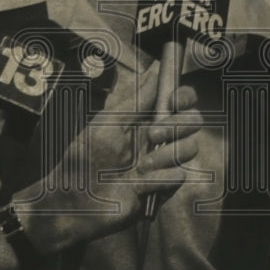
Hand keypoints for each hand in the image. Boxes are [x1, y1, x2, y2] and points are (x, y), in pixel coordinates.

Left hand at [13, 84, 204, 252]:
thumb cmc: (84, 158)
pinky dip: (159, 179)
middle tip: (151, 134)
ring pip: (190, 147)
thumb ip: (137, 98)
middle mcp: (159, 138)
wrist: (76, 200)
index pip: (180, 100)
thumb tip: (156, 69)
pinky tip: (139, 185)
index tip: (174, 100)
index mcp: (146, 118)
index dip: (184, 96)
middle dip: (177, 125)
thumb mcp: (108, 122)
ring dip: (166, 154)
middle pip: (193, 120)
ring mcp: (164, 163)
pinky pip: (179, 175)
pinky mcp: (164, 188)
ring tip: (141, 166)